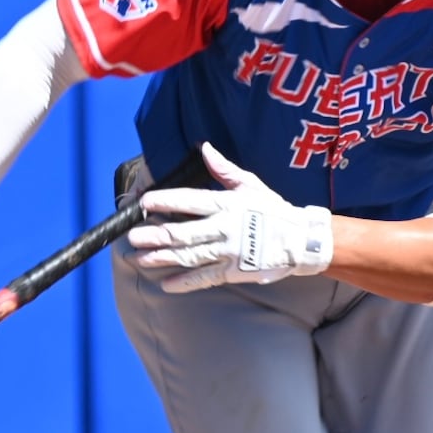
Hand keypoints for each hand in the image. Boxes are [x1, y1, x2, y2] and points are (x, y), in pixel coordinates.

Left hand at [127, 144, 332, 293]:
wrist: (301, 240)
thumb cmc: (274, 209)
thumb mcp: (251, 185)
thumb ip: (224, 170)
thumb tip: (205, 149)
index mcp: (227, 204)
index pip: (191, 201)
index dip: (166, 201)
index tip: (144, 202)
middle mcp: (224, 228)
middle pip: (183, 233)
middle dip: (155, 236)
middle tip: (131, 237)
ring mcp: (228, 252)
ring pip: (189, 257)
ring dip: (161, 259)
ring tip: (138, 259)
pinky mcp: (233, 271)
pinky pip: (205, 279)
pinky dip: (184, 282)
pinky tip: (165, 284)